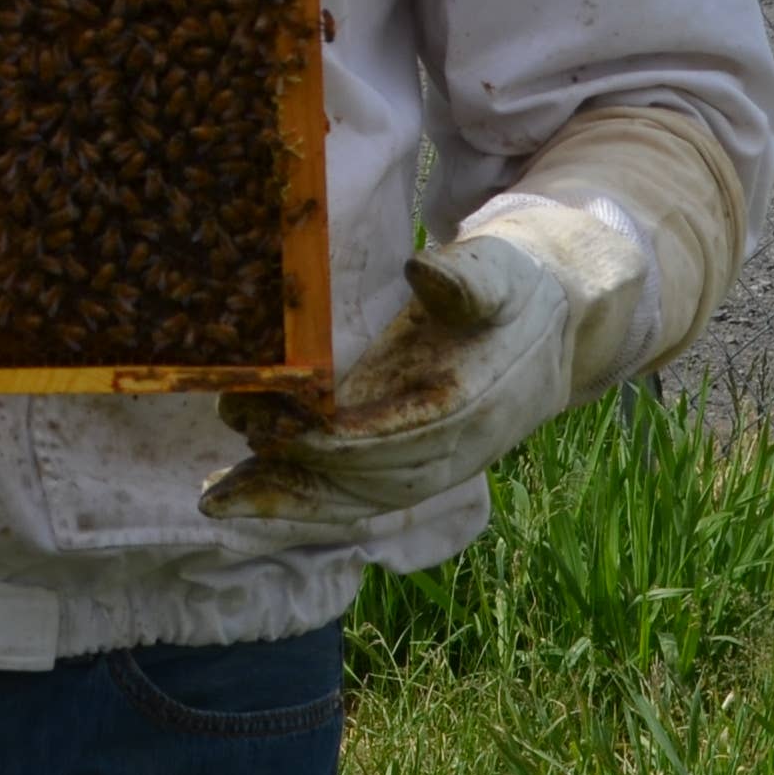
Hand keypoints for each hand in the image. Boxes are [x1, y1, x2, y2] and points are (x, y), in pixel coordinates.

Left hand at [198, 228, 579, 536]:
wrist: (557, 321)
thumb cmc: (512, 287)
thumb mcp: (497, 269)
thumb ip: (467, 276)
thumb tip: (425, 270)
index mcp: (472, 403)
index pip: (396, 437)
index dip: (334, 437)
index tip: (277, 422)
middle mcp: (456, 448)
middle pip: (369, 483)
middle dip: (297, 472)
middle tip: (232, 442)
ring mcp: (439, 464)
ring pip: (360, 502)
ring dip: (290, 504)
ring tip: (216, 500)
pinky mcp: (419, 465)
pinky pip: (361, 499)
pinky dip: (307, 505)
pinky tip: (253, 496)